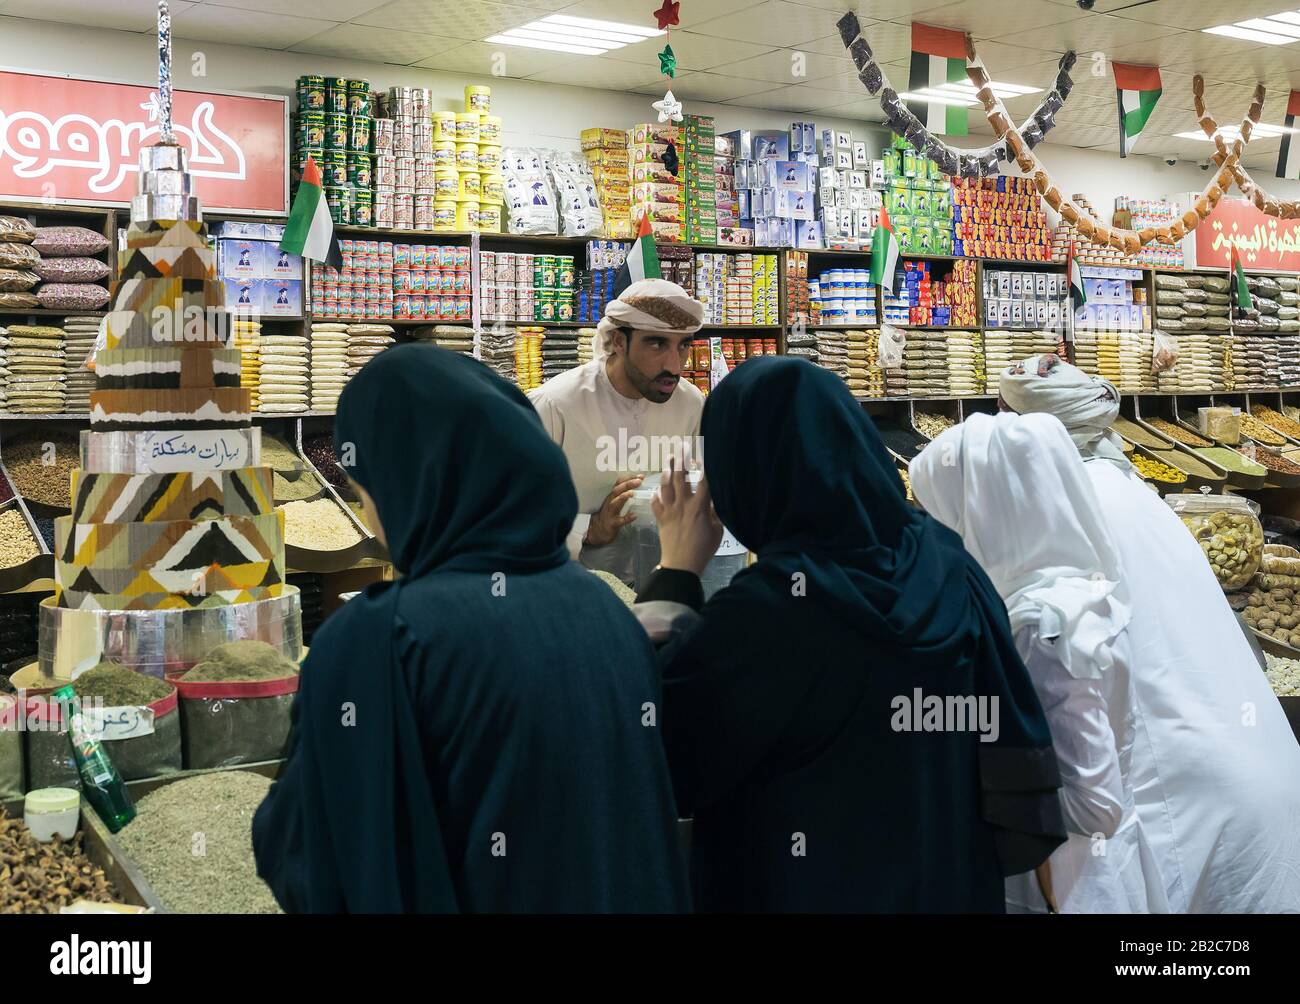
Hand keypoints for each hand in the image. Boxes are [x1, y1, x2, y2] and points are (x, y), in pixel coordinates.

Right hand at [585, 475, 643, 546]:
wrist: (597, 532)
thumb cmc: (608, 515)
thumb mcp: (614, 502)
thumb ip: (622, 495)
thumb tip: (637, 487)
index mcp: (611, 496)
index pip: (619, 483)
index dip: (629, 478)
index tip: (641, 476)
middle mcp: (609, 502)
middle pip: (617, 490)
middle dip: (628, 484)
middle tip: (639, 481)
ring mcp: (610, 513)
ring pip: (615, 503)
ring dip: (624, 497)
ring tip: (633, 493)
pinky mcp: (612, 524)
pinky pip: (619, 521)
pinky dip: (627, 518)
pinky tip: (634, 515)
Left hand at [652, 456, 722, 576]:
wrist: (681, 565)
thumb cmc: (703, 549)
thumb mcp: (716, 530)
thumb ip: (714, 513)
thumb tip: (713, 501)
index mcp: (699, 507)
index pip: (703, 481)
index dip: (704, 465)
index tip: (704, 453)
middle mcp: (683, 504)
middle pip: (681, 477)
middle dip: (681, 460)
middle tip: (682, 447)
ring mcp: (669, 510)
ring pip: (666, 486)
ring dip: (667, 470)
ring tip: (669, 459)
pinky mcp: (660, 518)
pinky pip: (655, 502)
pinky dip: (656, 494)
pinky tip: (657, 489)